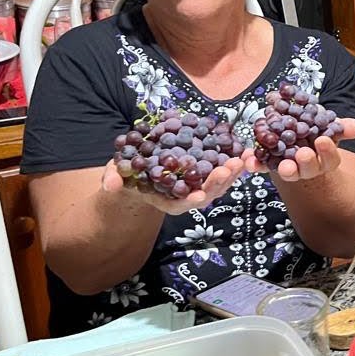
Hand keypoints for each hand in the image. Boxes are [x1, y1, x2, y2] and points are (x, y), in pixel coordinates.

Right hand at [100, 154, 245, 215]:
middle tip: (230, 168)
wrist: (141, 170)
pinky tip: (244, 151)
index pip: (179, 204)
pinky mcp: (206, 174)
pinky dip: (234, 163)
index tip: (200, 196)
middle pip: (205, 194)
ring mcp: (197, 186)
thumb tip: (110, 185)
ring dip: (233, 172)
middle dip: (218, 183)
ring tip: (243, 158)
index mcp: (164, 199)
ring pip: (219, 185)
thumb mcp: (116, 174)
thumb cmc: (128, 174)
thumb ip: (113, 179)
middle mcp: (184, 197)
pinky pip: (223, 171)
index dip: (189, 200)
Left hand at [245, 118, 354, 182]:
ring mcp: (287, 167)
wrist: (294, 135)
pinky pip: (262, 166)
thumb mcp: (329, 128)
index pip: (329, 159)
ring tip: (283, 165)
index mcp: (323, 158)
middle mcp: (306, 166)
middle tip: (302, 154)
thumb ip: (342, 128)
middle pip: (308, 169)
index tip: (323, 141)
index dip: (327, 152)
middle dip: (306, 163)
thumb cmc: (314, 132)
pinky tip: (248, 159)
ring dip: (285, 169)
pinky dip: (255, 163)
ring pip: (287, 171)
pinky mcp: (268, 164)